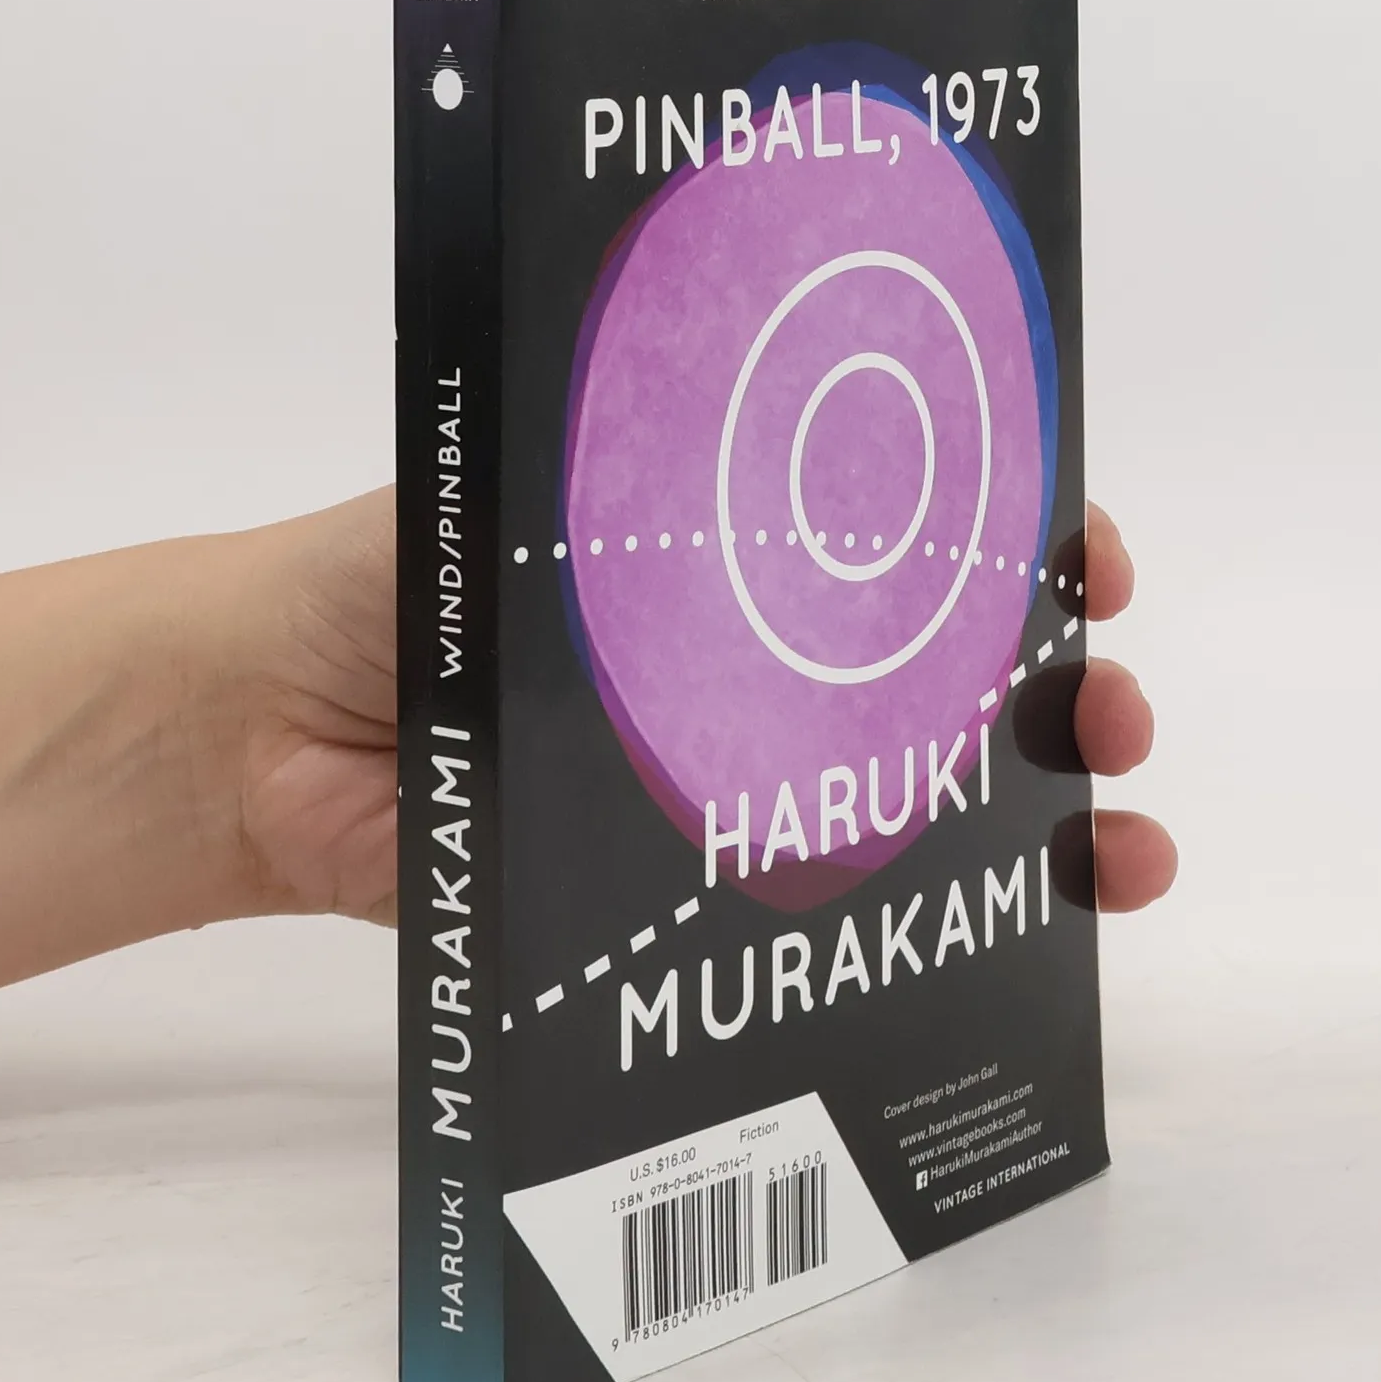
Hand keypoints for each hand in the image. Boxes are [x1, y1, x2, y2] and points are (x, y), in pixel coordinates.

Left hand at [224, 489, 1173, 932]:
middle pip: (952, 669)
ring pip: (919, 796)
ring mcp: (729, 777)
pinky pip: (820, 905)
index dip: (1020, 536)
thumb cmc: (384, 576)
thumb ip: (649, 477)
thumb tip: (815, 449)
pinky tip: (1017, 932)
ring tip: (1117, 850)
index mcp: (732, 541)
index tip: (1082, 557)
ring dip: (1044, 816)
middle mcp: (753, 658)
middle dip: (1065, 685)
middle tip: (1110, 710)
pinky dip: (924, 921)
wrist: (262, 730)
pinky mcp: (683, 887)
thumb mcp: (535, 493)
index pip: (919, 524)